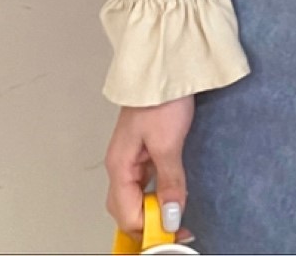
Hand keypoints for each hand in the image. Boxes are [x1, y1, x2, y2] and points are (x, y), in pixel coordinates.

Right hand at [105, 97, 197, 245]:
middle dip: (148, 223)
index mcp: (119, 165)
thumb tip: (171, 216)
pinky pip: (145, 181)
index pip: (126, 213)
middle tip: (176, 227)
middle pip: (126, 209)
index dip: (149, 227)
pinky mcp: (144, 147)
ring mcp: (131, 156)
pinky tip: (171, 193)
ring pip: (135, 195)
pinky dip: (157, 192)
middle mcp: (121, 164)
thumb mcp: (168, 142)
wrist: (165, 64)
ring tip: (176, 213)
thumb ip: (169, 181)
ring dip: (153, 208)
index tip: (174, 231)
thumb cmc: (160, 97)